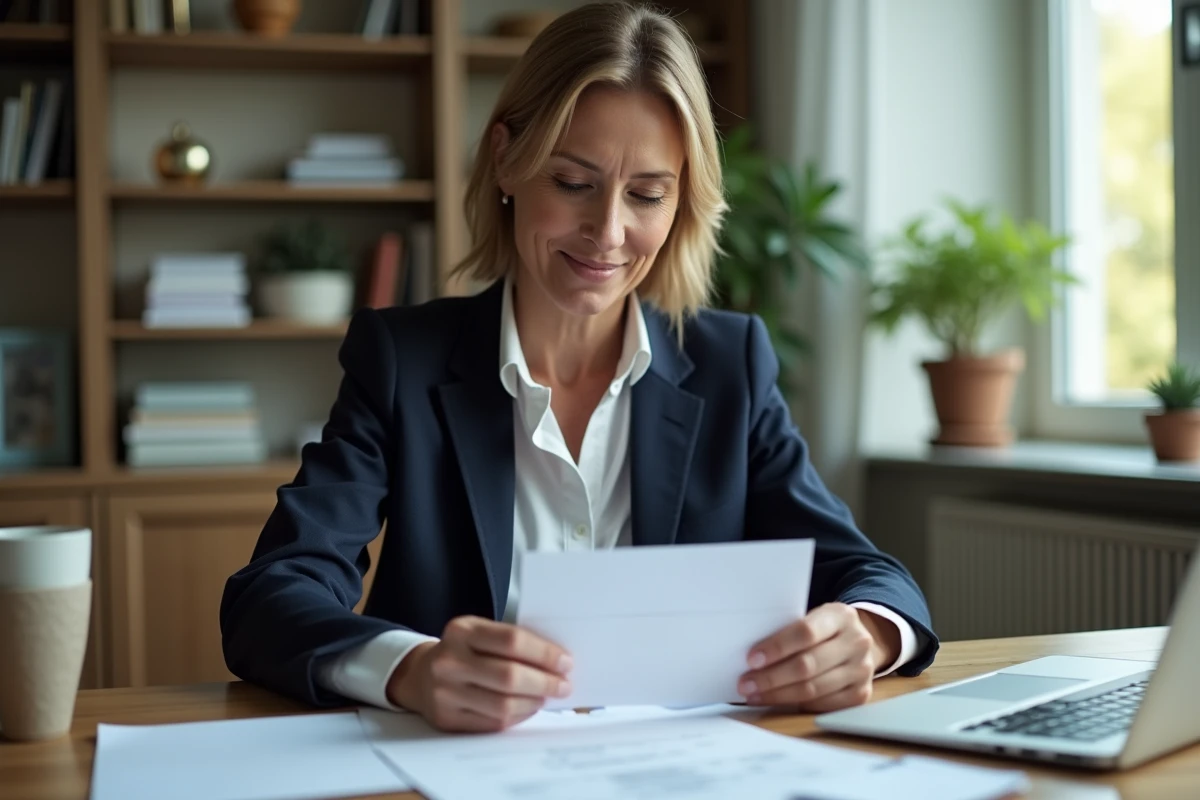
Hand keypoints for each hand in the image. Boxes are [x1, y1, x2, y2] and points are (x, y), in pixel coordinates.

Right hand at [386, 616, 573, 731]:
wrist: (420, 675)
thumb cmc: (462, 651)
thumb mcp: (479, 633)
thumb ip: (511, 641)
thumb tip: (557, 660)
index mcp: (462, 631)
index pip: (512, 640)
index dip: (544, 653)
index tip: (565, 661)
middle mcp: (450, 661)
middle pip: (509, 676)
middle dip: (545, 682)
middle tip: (563, 684)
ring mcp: (445, 692)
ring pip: (503, 705)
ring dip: (534, 703)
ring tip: (546, 696)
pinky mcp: (447, 719)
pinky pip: (493, 723)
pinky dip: (518, 716)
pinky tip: (527, 708)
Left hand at [737, 603, 898, 712]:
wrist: (858, 642)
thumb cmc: (824, 630)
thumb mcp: (814, 617)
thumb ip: (790, 631)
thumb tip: (752, 655)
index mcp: (841, 616)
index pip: (805, 632)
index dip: (777, 647)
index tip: (752, 659)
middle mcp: (857, 643)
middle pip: (808, 665)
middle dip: (771, 677)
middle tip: (746, 683)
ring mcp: (862, 670)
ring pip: (813, 689)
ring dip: (778, 694)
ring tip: (754, 694)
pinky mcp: (861, 694)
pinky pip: (822, 705)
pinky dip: (795, 705)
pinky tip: (776, 701)